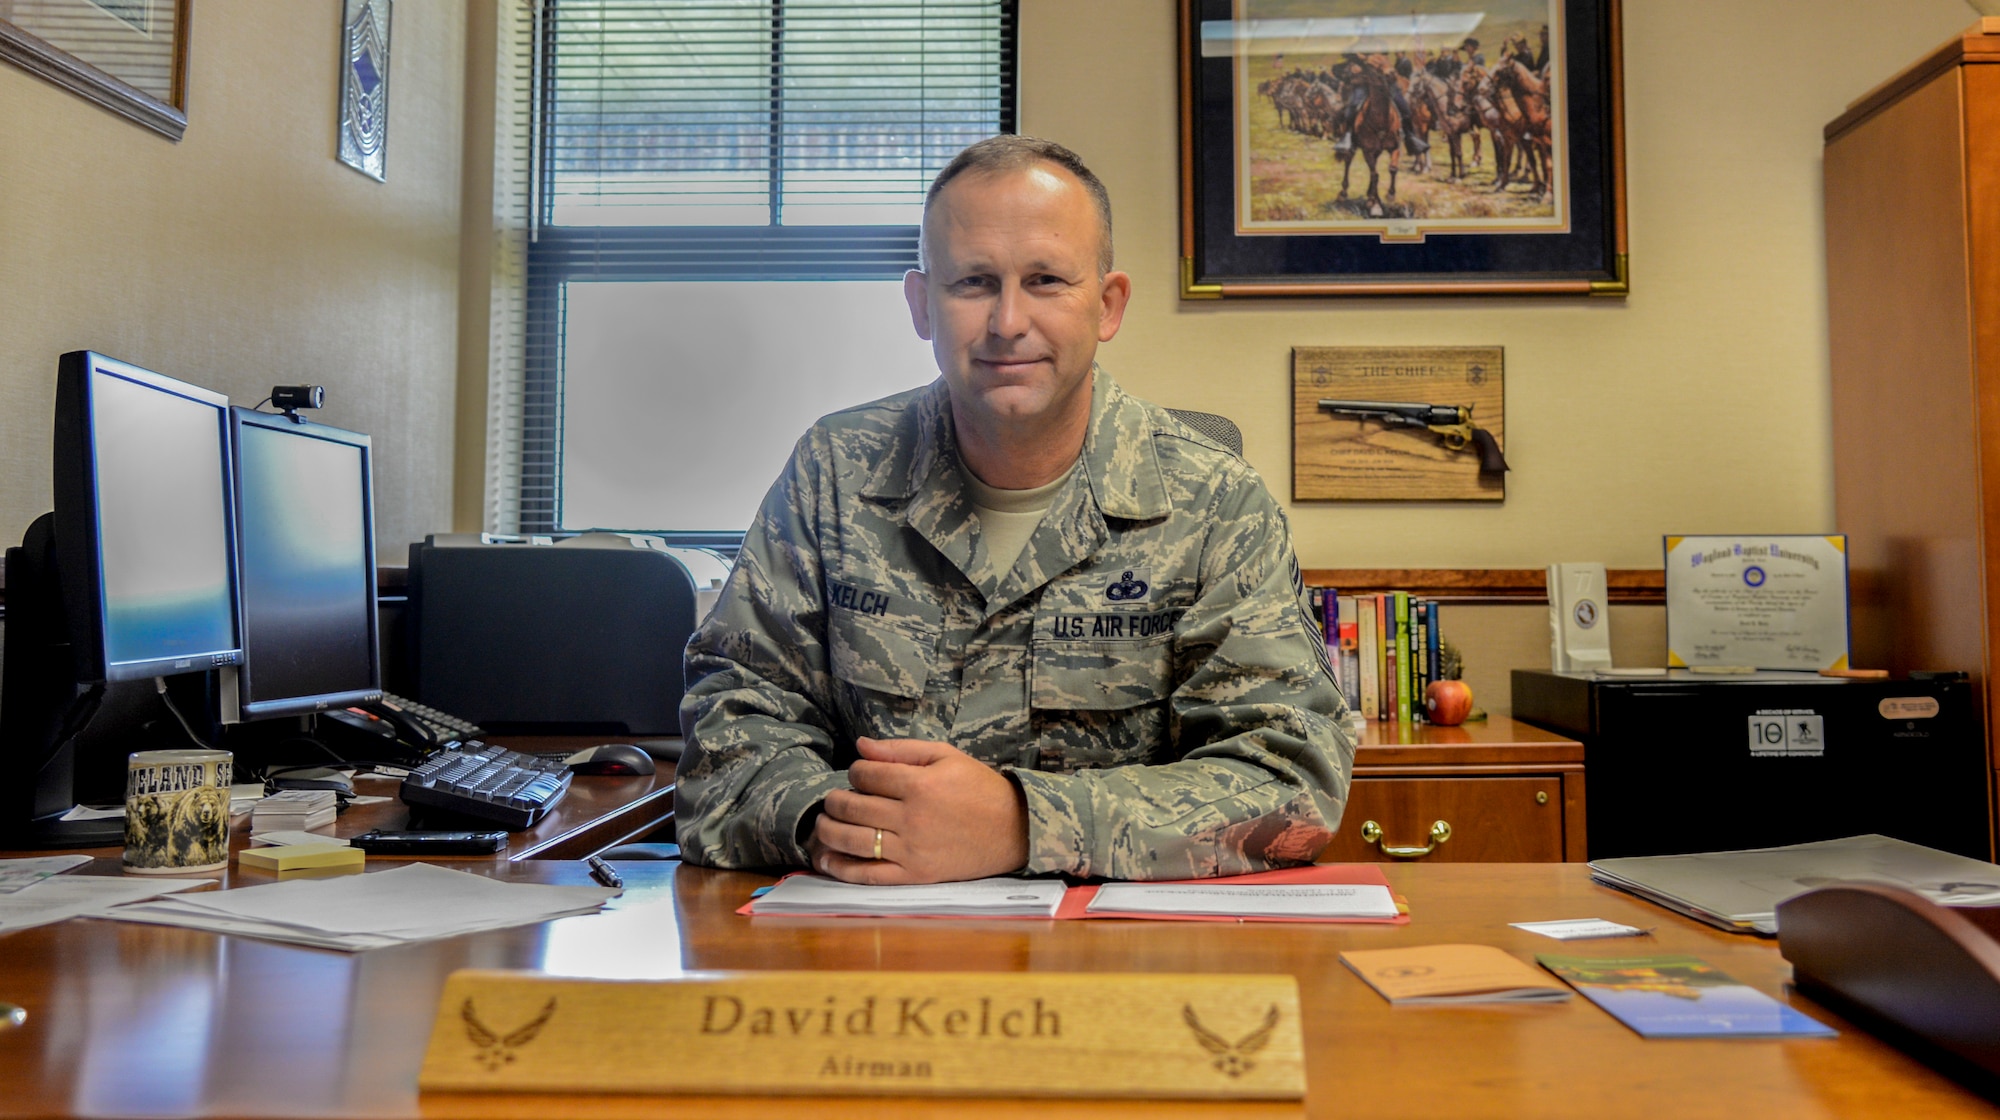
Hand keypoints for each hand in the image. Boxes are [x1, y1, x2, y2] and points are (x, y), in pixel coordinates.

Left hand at [808, 737, 1028, 883]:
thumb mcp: (945, 756)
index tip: (860, 776)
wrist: (1014, 829)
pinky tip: (826, 859)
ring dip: (828, 830)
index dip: (855, 772)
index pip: (866, 776)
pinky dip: (841, 868)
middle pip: (852, 807)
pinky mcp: (914, 876)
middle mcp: (912, 818)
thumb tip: (860, 745)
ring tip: (823, 824)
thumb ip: (900, 750)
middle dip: (835, 801)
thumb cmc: (979, 788)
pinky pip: (868, 875)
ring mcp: (911, 850)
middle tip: (835, 800)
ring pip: (852, 840)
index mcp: (920, 785)